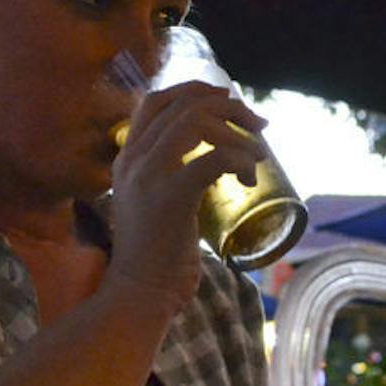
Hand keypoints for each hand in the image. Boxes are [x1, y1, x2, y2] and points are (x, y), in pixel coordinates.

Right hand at [106, 80, 266, 310]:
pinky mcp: (170, 198)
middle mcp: (133, 160)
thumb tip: (217, 159)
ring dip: (236, 132)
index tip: (228, 99)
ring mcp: (147, 177)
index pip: (156, 101)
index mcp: (127, 158)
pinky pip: (213, 159)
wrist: (139, 295)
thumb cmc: (156, 258)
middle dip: (229, 107)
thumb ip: (174, 177)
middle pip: (182, 105)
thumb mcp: (158, 204)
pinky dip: (239, 159)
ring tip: (258, 156)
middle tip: (258, 126)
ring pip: (197, 123)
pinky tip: (247, 178)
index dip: (195, 91)